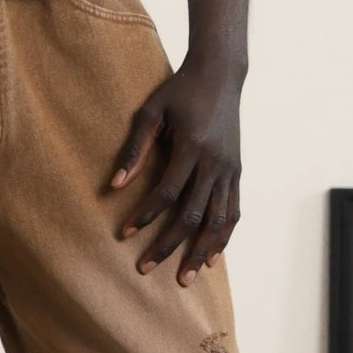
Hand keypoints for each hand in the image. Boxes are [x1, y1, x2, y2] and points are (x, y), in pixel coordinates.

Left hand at [109, 55, 243, 284]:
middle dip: (168, 245)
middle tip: (145, 268)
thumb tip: (115, 185)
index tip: (124, 234)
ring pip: (218, 220)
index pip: (167, 193)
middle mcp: (215, 163)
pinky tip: (212, 257)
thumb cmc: (179, 91)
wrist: (221, 74)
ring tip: (185, 278)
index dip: (145, 216)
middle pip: (193, 215)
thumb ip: (135, 148)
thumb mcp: (150, 111)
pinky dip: (223, 236)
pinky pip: (233, 211)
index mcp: (192, 147)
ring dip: (200, 252)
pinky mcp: (237, 171)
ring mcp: (230, 170)